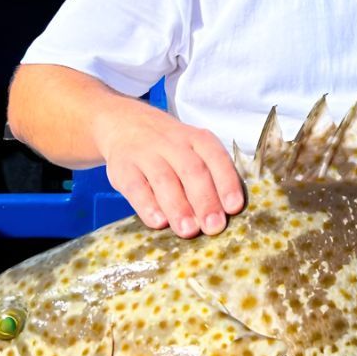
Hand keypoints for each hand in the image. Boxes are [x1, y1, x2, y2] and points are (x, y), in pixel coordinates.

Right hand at [96, 102, 243, 237]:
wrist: (124, 124)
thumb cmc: (170, 149)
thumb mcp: (192, 150)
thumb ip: (209, 176)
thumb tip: (224, 215)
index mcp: (198, 139)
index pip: (216, 158)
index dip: (226, 183)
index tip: (233, 208)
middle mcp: (173, 143)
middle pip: (192, 170)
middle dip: (205, 200)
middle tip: (213, 227)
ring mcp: (146, 153)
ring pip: (164, 179)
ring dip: (178, 207)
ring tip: (189, 231)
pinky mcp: (123, 167)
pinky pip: (136, 186)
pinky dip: (148, 206)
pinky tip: (158, 222)